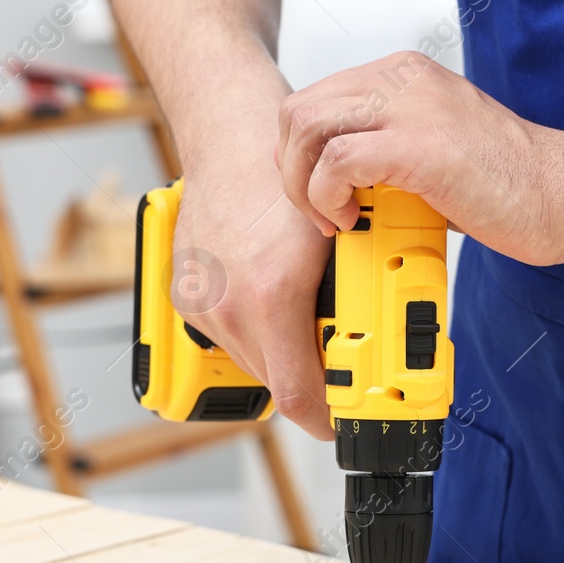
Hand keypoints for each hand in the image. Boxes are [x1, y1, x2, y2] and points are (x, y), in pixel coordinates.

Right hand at [171, 150, 333, 438]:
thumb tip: (377, 350)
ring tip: (305, 322)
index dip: (326, 419)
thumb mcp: (341, 245)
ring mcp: (201, 307)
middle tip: (339, 365)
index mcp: (271, 298)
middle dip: (309, 381)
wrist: (230, 143)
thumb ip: (354, 303)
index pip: (297, 397)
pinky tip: (272, 303)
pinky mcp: (186, 300)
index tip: (342, 419)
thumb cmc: (283, 182)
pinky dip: (255, 334)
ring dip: (282, 356)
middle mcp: (228, 308)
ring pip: (252, 363)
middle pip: (276, 384)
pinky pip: (229, 339)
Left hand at [276, 53, 563, 266]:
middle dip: (291, 170)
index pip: (316, 99)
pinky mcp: (418, 145)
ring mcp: (411, 107)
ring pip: (309, 128)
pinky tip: (351, 220)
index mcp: (405, 75)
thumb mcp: (433, 151)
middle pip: (301, 110)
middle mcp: (403, 79)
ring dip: (305, 185)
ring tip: (333, 219)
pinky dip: (328, 199)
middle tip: (317, 213)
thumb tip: (340, 185)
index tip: (314, 193)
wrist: (562, 195)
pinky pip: (336, 162)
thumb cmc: (509, 184)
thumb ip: (386, 151)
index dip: (300, 153)